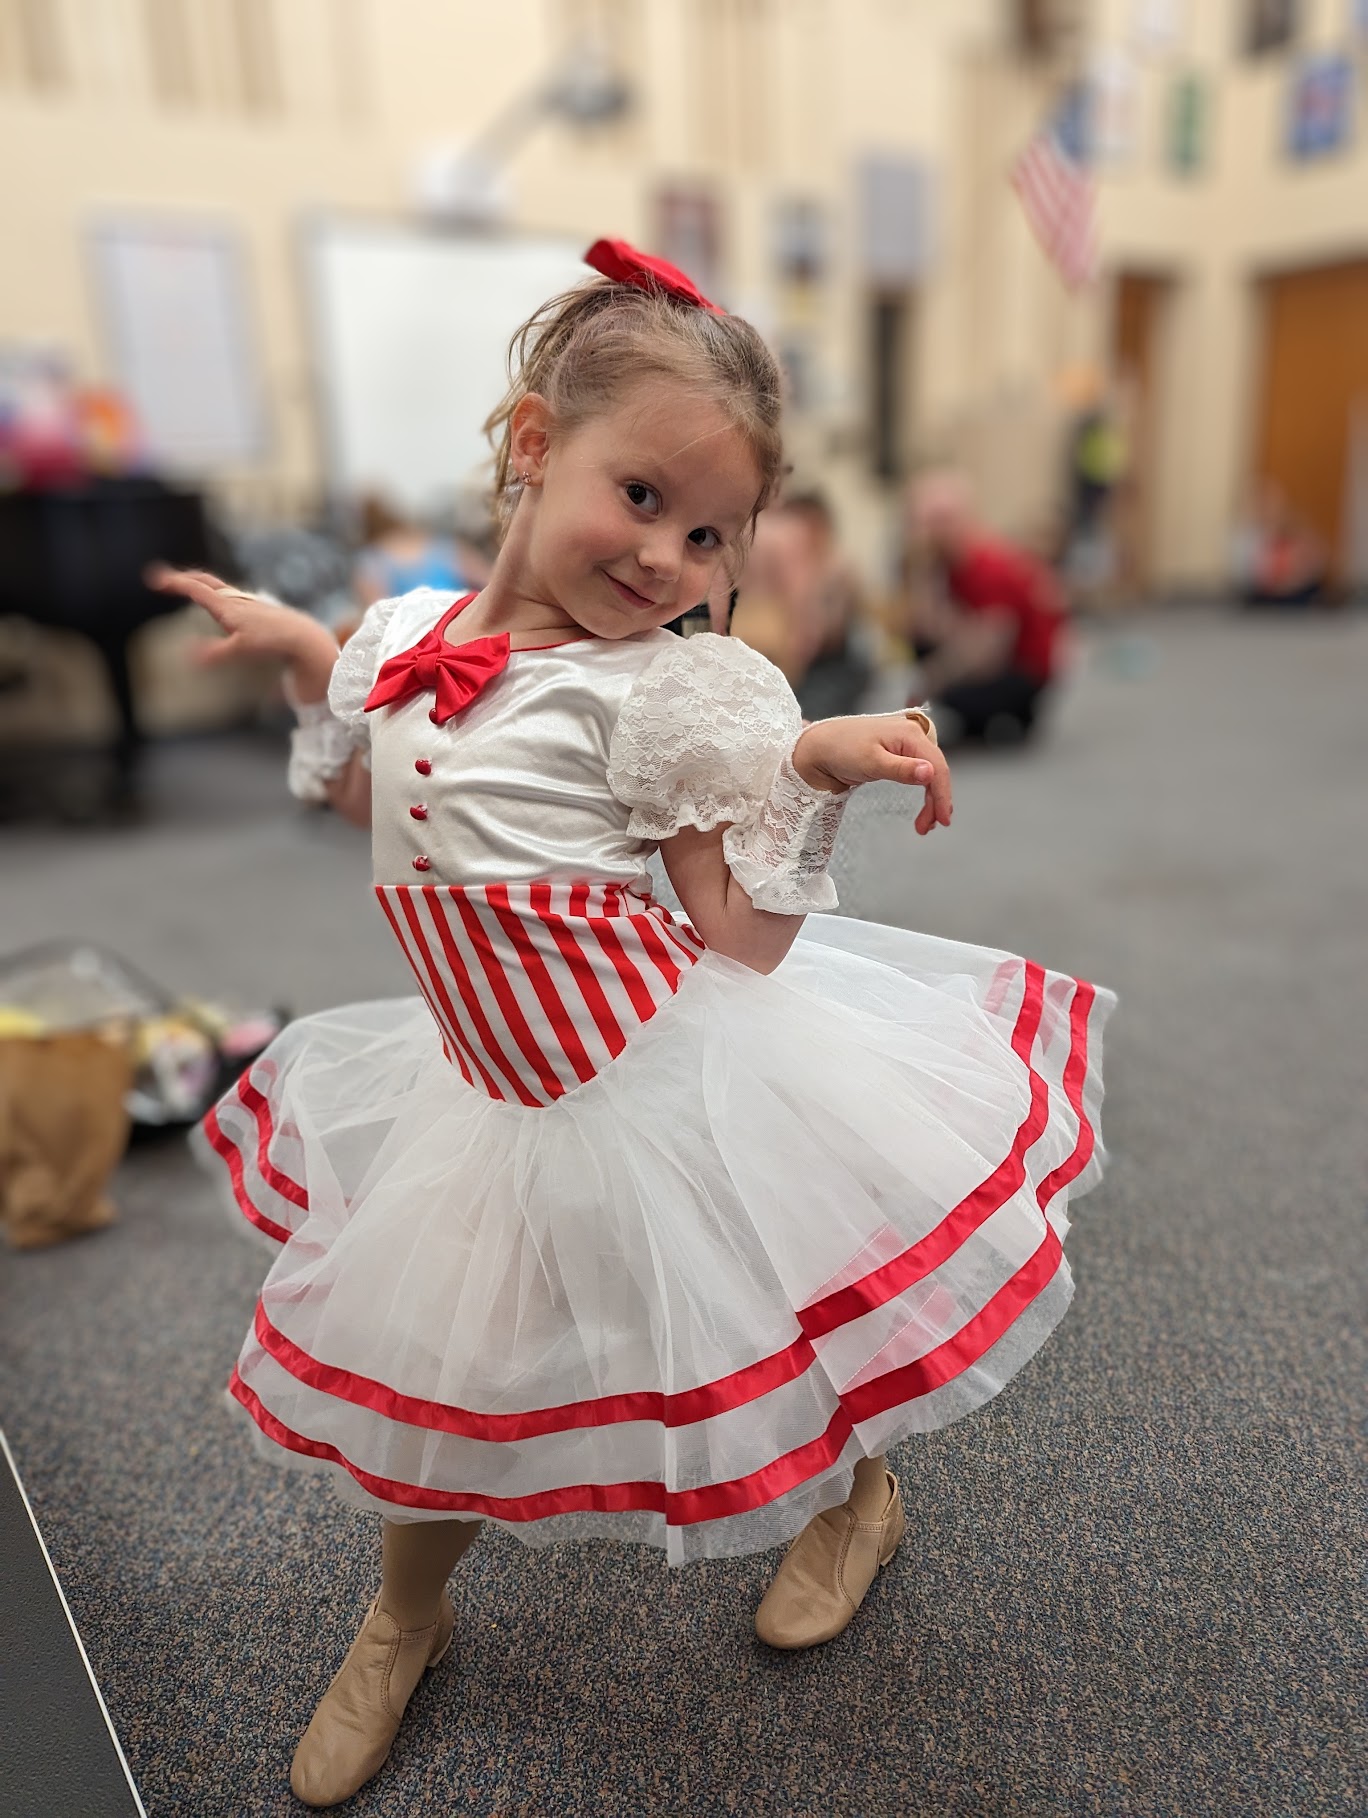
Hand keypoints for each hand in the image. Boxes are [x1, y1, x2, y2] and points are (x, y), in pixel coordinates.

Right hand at [147, 566, 338, 697]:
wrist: (303, 636)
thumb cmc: (273, 641)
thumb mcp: (241, 649)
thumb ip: (215, 653)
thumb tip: (188, 656)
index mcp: (227, 605)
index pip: (196, 589)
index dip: (174, 583)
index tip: (154, 578)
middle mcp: (235, 599)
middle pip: (205, 581)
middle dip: (183, 578)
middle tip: (163, 578)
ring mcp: (246, 602)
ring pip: (217, 587)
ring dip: (198, 583)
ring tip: (185, 585)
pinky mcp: (255, 608)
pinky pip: (228, 595)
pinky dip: (214, 593)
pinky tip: (218, 602)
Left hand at [793, 713, 952, 835]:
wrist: (816, 747)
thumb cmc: (839, 751)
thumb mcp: (871, 763)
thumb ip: (902, 769)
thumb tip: (930, 772)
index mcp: (909, 734)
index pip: (937, 767)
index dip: (943, 796)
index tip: (942, 820)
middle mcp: (912, 735)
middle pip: (936, 771)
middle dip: (936, 802)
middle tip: (928, 828)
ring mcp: (905, 743)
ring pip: (929, 774)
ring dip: (931, 799)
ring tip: (923, 824)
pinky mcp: (898, 753)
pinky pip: (918, 773)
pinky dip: (922, 791)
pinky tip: (922, 807)